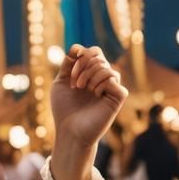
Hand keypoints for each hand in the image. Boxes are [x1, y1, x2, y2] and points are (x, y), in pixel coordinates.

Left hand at [49, 45, 127, 179]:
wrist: (70, 130)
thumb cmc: (64, 109)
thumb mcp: (60, 83)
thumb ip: (67, 65)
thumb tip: (76, 48)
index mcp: (88, 73)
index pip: (91, 51)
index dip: (79, 55)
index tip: (69, 71)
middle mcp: (100, 78)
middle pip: (98, 54)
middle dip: (82, 65)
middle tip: (74, 83)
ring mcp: (110, 87)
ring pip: (106, 66)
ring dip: (90, 74)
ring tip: (82, 88)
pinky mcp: (118, 97)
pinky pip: (114, 79)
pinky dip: (102, 83)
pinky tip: (95, 93)